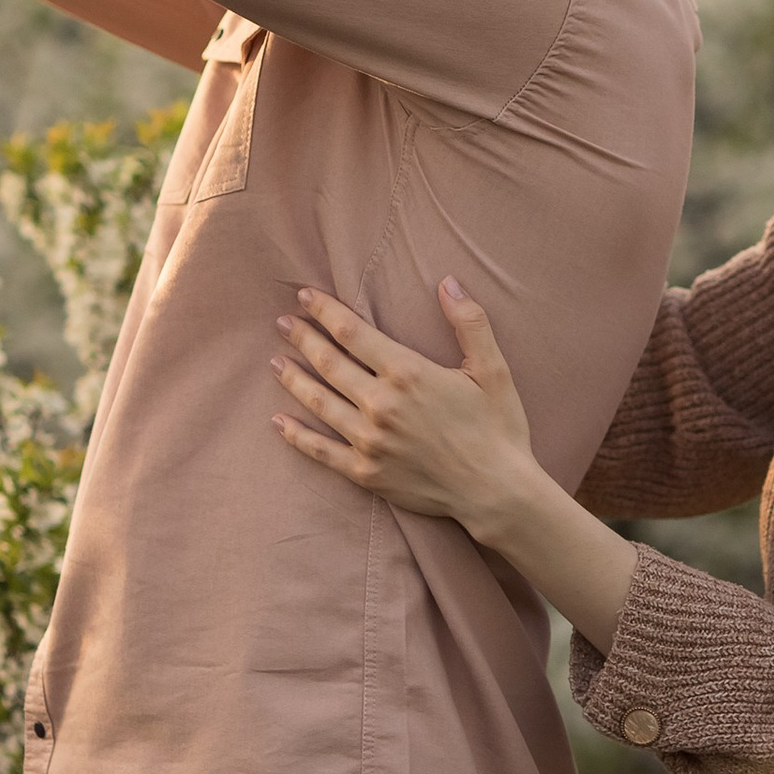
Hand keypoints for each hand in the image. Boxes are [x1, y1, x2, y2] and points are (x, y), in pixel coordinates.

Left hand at [272, 281, 541, 530]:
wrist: (497, 492)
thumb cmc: (498, 427)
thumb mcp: (492, 368)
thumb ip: (469, 321)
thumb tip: (448, 282)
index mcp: (408, 373)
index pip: (352, 333)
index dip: (325, 312)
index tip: (304, 296)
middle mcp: (381, 404)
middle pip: (329, 363)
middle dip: (302, 338)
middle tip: (282, 322)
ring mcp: (369, 441)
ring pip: (318, 402)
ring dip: (293, 378)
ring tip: (275, 361)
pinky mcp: (365, 473)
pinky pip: (320, 451)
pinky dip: (295, 435)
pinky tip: (278, 421)